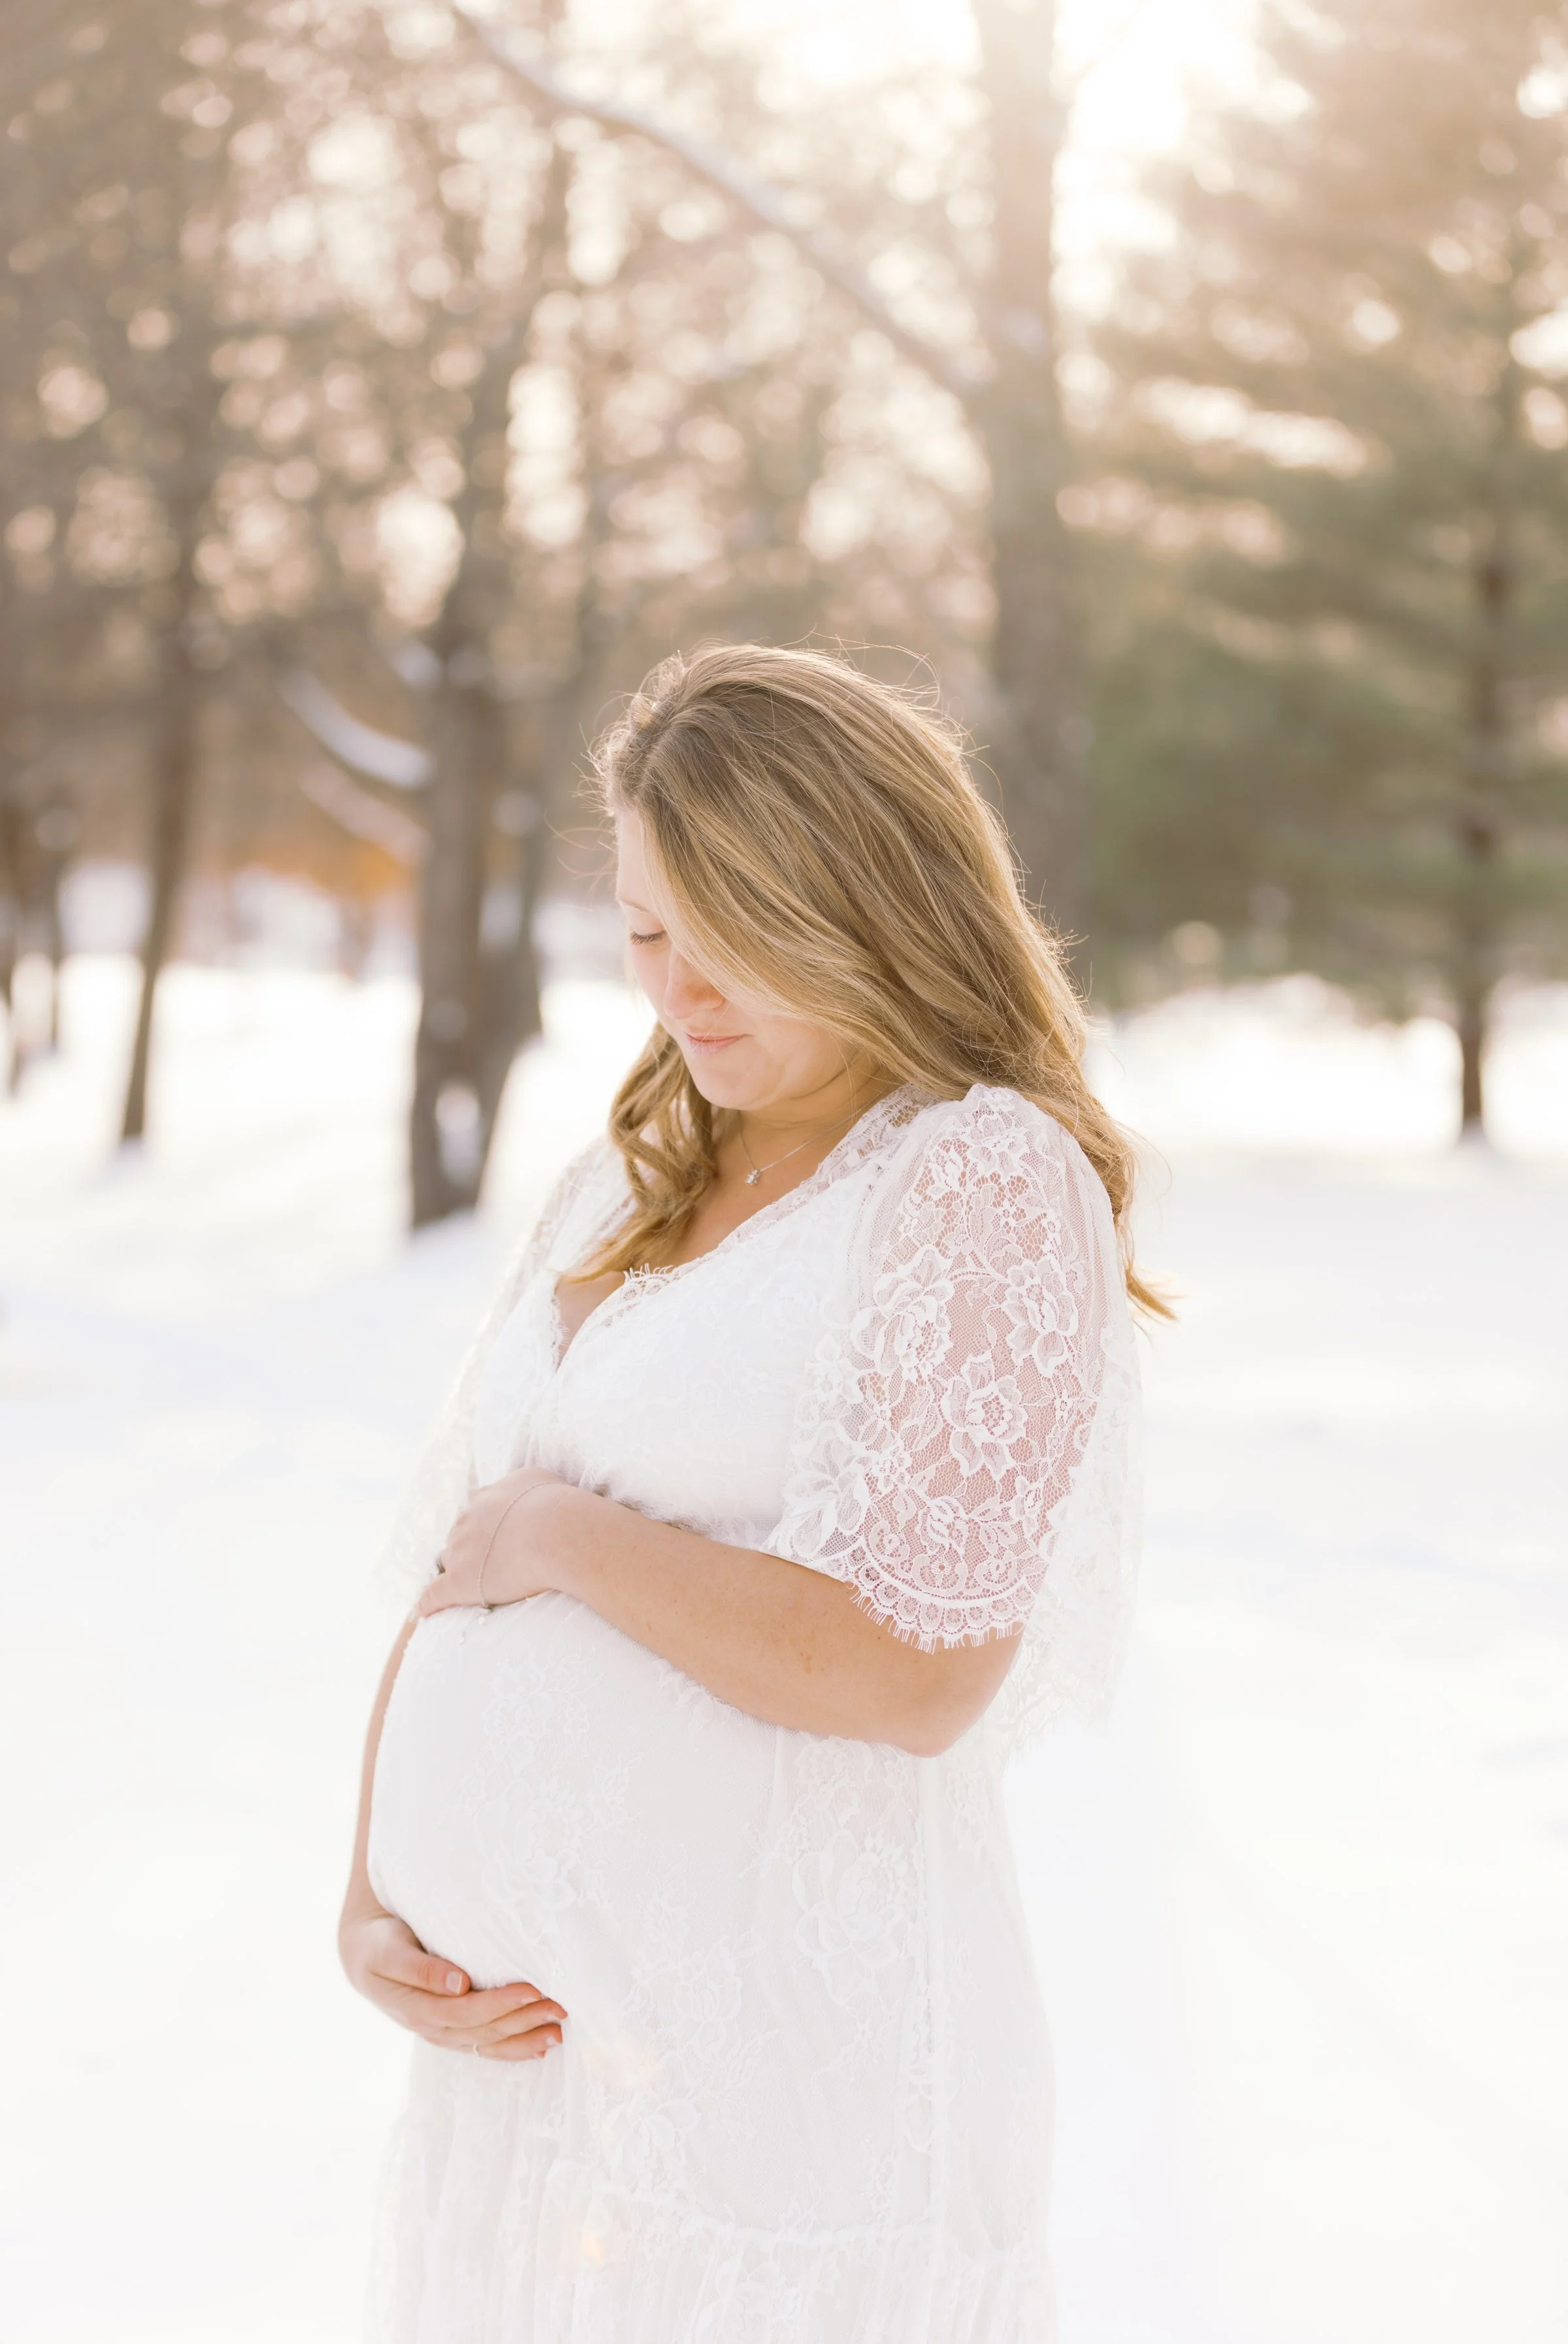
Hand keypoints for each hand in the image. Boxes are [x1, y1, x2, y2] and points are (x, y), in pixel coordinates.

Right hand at [339, 1906, 565, 2061]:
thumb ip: (420, 1969)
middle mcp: (432, 2027)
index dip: (499, 2005)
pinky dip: (513, 2048)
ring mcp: (442, 2032)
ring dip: (524, 2039)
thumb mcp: (389, 1952)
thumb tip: (459, 1984)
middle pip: (483, 2030)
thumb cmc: (378, 1945)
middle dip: (523, 2021)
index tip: (532, 1989)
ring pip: (488, 2043)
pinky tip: (539, 2047)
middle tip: (560, 2007)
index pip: (464, 2012)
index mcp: (416, 2009)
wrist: (364, 1956)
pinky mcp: (452, 2029)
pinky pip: (485, 2045)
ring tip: (559, 2031)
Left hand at [418, 1468, 569, 1616]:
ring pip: (449, 1562)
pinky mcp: (457, 1583)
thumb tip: (522, 1491)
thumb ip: (520, 1485)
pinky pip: (433, 1595)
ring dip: (456, 1571)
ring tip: (467, 1585)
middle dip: (469, 1548)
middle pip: (459, 1537)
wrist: (553, 1532)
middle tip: (489, 1562)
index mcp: (484, 1499)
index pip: (474, 1513)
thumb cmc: (554, 1506)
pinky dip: (427, 1604)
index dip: (483, 1527)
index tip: (492, 1535)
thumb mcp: (536, 1479)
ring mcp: (459, 1552)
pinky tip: (422, 1612)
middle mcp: (467, 1521)